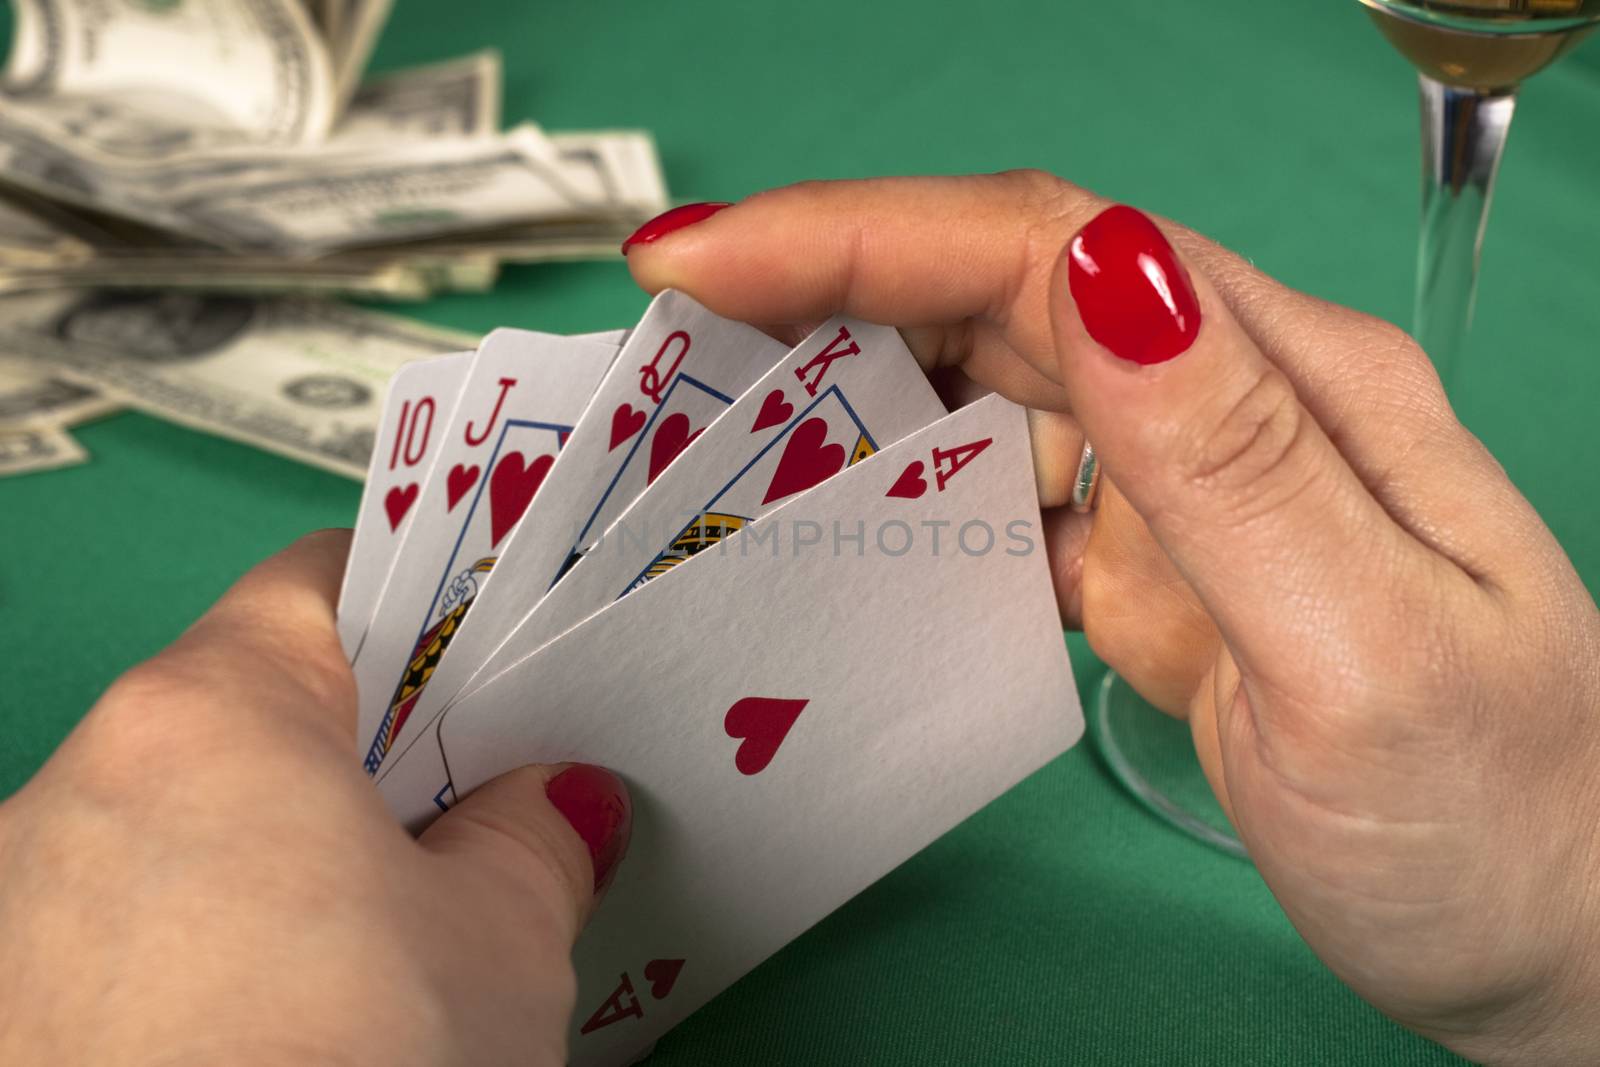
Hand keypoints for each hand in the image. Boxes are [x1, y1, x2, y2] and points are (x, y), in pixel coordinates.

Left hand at [0, 531, 628, 1065]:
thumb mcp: (500, 938)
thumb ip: (532, 838)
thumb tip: (554, 809)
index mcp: (203, 718)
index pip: (320, 589)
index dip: (418, 615)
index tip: (482, 658)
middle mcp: (76, 787)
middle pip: (245, 717)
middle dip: (358, 765)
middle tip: (463, 824)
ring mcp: (15, 910)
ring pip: (180, 831)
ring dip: (274, 866)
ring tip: (376, 951)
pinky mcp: (6, 1011)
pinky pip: (119, 930)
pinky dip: (200, 951)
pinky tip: (276, 1024)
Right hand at [623, 175, 1599, 1063]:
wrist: (1550, 931)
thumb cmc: (1501, 810)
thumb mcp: (1371, 642)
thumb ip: (1230, 459)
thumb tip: (1102, 266)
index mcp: (1290, 380)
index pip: (1046, 246)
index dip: (860, 232)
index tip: (704, 260)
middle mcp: (1229, 403)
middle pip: (997, 289)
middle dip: (822, 284)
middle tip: (674, 336)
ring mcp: (1182, 486)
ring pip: (985, 380)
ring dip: (850, 378)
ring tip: (725, 414)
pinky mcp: (1148, 566)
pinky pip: (1000, 491)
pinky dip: (902, 485)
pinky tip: (841, 512)